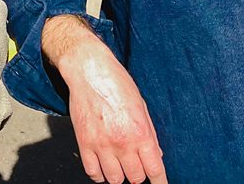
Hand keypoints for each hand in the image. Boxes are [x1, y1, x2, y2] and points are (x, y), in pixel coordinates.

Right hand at [44, 16, 166, 183]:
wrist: (90, 71)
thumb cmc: (118, 84)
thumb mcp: (142, 106)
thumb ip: (150, 134)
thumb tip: (156, 156)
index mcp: (141, 133)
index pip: (154, 170)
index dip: (160, 182)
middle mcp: (122, 143)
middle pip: (135, 178)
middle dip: (138, 174)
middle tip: (136, 165)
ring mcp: (102, 145)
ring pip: (114, 179)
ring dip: (119, 175)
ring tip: (119, 165)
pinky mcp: (84, 143)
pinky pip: (92, 172)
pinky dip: (99, 174)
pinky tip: (103, 166)